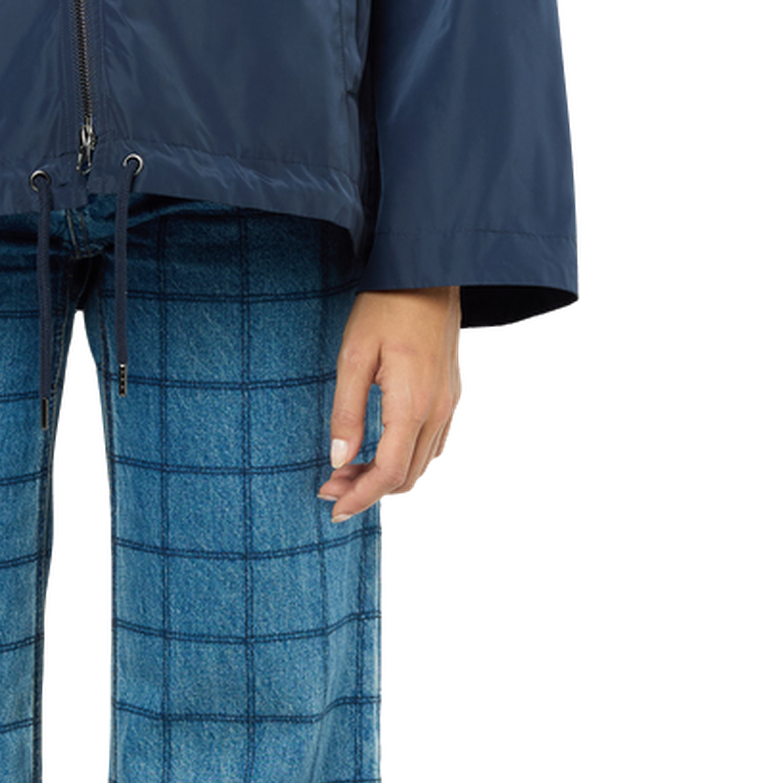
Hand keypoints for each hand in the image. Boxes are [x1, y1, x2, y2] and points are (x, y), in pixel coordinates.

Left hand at [317, 286, 461, 522]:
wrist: (427, 274)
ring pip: (423, 465)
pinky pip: (433, 445)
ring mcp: (451, 406)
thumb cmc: (385, 308)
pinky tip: (377, 451)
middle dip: (369, 491)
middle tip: (331, 486)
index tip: (333, 508)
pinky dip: (405, 459)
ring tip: (348, 471)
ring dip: (387, 478)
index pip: (390, 473)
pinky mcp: (452, 397)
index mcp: (413, 404)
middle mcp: (440, 412)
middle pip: (409, 477)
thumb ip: (346, 412)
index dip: (361, 497)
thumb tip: (339, 459)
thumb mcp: (353, 356)